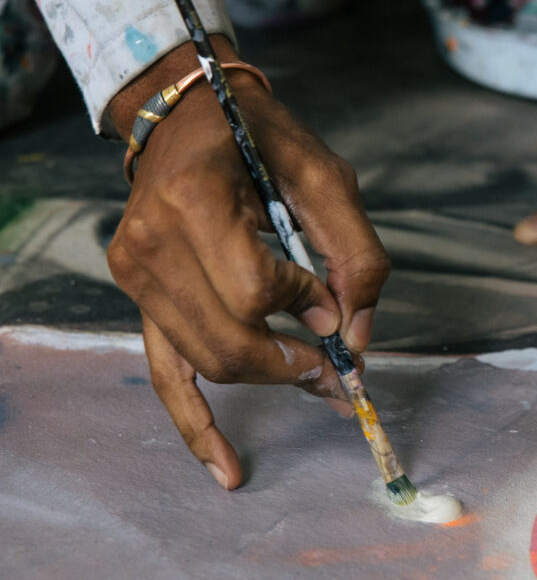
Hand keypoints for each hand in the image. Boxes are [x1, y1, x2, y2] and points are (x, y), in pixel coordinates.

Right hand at [106, 38, 389, 489]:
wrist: (187, 114)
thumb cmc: (261, 136)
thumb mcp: (325, 176)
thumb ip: (355, 254)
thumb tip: (357, 335)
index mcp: (194, 200)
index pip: (255, 289)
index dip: (306, 305)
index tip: (333, 299)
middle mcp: (151, 243)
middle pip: (228, 340)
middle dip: (293, 364)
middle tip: (343, 369)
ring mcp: (136, 275)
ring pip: (207, 361)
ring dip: (269, 380)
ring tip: (321, 385)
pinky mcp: (139, 296)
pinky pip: (167, 373)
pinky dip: (198, 424)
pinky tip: (228, 465)